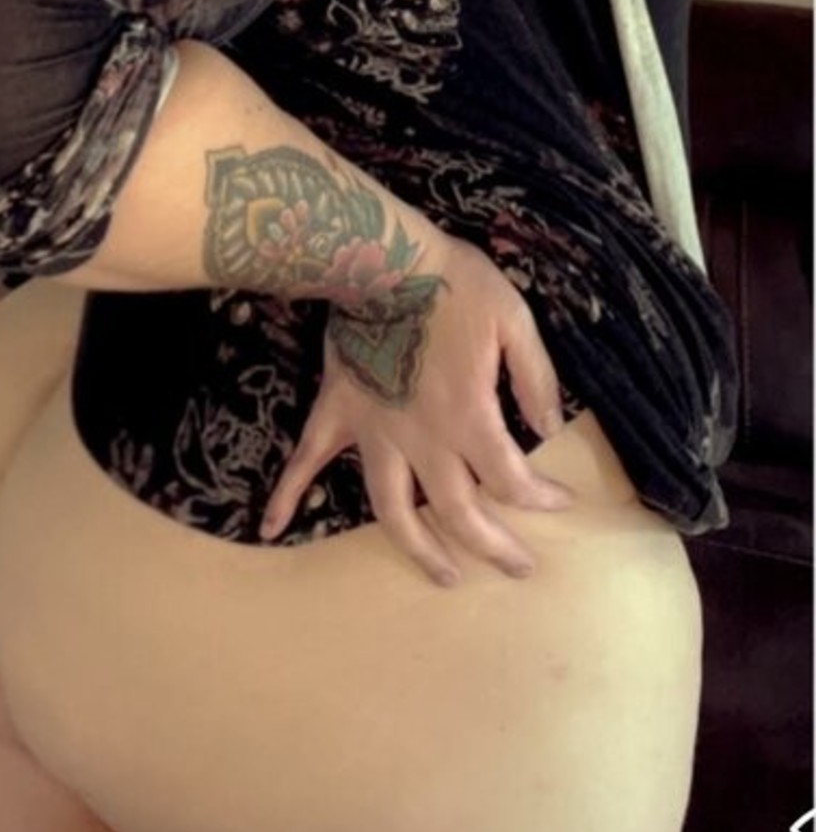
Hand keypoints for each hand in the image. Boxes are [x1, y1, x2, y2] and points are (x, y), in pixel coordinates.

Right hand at [260, 233, 574, 585]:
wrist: (382, 256)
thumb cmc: (454, 284)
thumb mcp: (514, 321)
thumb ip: (534, 380)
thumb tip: (551, 429)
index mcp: (469, 418)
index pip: (511, 479)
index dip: (541, 497)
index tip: (560, 501)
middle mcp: (421, 439)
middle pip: (459, 514)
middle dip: (494, 548)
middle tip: (518, 568)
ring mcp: (374, 432)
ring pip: (392, 510)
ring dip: (419, 549)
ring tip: (445, 574)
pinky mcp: (338, 413)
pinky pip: (306, 460)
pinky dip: (286, 493)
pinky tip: (271, 526)